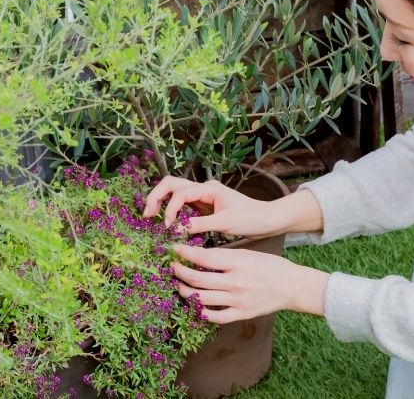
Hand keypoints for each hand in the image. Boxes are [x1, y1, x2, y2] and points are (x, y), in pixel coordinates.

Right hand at [142, 175, 277, 238]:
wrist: (266, 220)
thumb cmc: (250, 219)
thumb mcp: (224, 223)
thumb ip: (199, 225)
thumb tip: (175, 230)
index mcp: (209, 188)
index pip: (180, 193)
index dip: (170, 209)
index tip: (168, 227)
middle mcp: (203, 188)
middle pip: (171, 184)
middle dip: (156, 196)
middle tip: (147, 215)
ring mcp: (202, 196)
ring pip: (174, 192)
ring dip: (161, 201)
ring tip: (151, 217)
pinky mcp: (203, 206)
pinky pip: (182, 204)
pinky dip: (171, 210)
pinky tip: (166, 223)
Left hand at [170, 243, 328, 323]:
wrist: (292, 286)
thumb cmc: (270, 266)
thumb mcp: (249, 253)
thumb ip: (225, 256)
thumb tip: (199, 255)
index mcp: (238, 262)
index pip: (204, 257)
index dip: (185, 253)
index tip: (174, 249)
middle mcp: (236, 282)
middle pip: (197, 279)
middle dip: (179, 272)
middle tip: (172, 267)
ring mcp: (238, 300)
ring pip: (201, 298)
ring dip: (185, 291)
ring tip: (179, 285)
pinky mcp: (241, 314)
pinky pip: (215, 316)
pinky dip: (201, 311)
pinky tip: (194, 305)